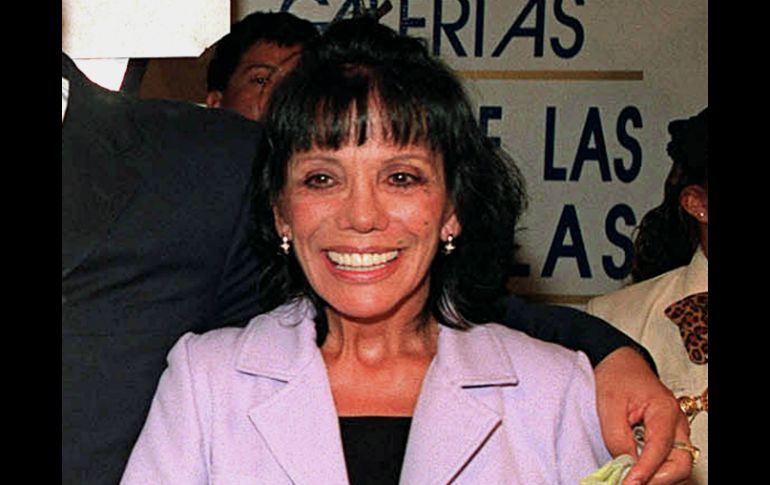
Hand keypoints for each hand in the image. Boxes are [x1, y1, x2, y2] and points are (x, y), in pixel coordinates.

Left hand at [594, 347, 692, 484]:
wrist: (620, 365)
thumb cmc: (616, 378)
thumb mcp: (608, 404)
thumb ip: (616, 436)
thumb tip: (625, 466)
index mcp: (664, 409)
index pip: (661, 448)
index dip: (646, 470)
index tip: (630, 483)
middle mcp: (677, 424)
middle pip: (680, 463)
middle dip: (658, 479)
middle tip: (630, 483)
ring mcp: (674, 432)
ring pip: (675, 466)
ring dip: (654, 476)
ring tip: (628, 476)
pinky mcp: (666, 438)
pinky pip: (665, 461)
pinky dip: (651, 470)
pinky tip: (632, 469)